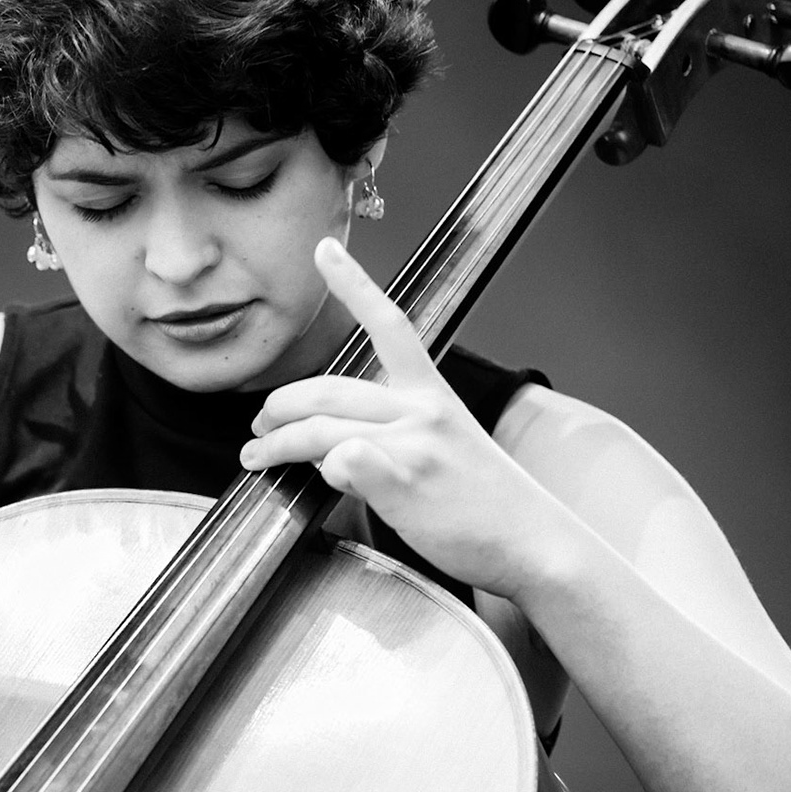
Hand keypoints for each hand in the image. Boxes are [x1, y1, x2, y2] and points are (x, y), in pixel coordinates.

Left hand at [239, 237, 586, 599]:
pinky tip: (324, 484)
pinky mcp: (403, 480)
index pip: (389, 324)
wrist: (532, 541)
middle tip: (258, 427)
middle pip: (326, 390)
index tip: (323, 250)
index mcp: (432, 392)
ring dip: (277, 444)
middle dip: (280, 407)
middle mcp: (421, 408)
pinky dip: (323, 472)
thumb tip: (335, 448)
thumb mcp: (447, 445)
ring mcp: (413, 443)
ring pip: (319, 428)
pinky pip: (340, 461)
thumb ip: (393, 434)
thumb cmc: (488, 502)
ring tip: (258, 458)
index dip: (352, 283)